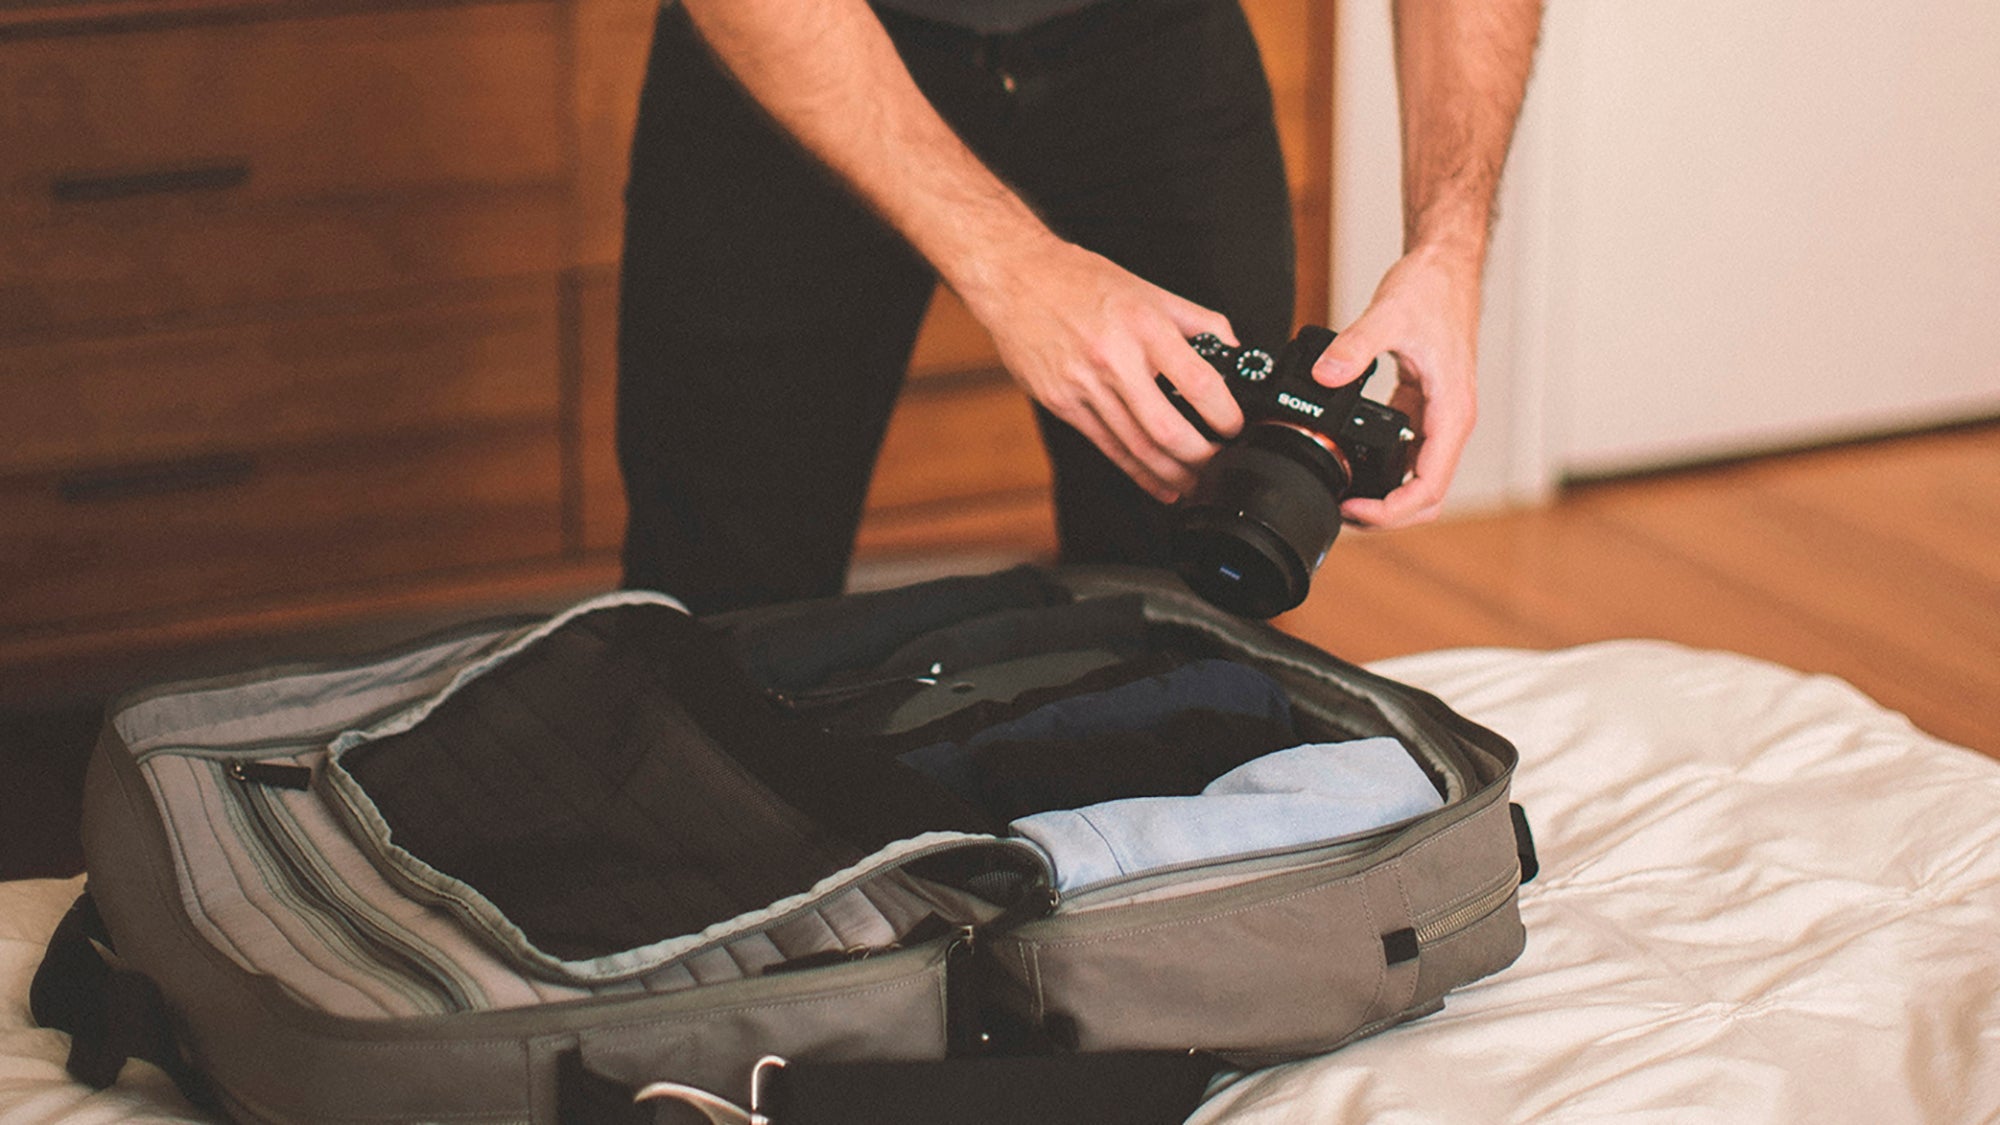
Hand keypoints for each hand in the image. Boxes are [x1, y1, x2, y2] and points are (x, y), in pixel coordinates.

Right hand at [957, 235, 1245, 502]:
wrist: (1014, 278)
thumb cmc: (1080, 281)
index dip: (1224, 415)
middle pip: (1166, 429)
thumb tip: (1233, 350)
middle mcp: (1113, 358)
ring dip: (1172, 473)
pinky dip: (1138, 472)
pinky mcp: (1062, 403)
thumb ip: (1196, 320)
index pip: (1197, 382)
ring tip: (1196, 482)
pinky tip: (1160, 484)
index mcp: (1143, 325)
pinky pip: (1107, 447)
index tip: (1235, 427)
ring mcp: (1083, 385)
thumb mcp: (1147, 289)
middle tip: (1220, 464)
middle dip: (1200, 457)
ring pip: (1136, 447)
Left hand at [1311, 242, 1483, 527]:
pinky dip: (1383, 467)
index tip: (1356, 509)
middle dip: (1388, 514)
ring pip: (1417, 478)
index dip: (1393, 510)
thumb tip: (1325, 374)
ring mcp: (1438, 415)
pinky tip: (1350, 463)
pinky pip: (1406, 452)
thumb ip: (1356, 346)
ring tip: (1343, 496)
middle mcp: (1450, 421)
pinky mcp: (1423, 406)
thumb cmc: (1433, 289)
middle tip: (1344, 512)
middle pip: (1427, 495)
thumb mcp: (1390, 315)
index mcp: (1452, 412)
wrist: (1446, 266)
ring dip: (1386, 495)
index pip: (1429, 487)